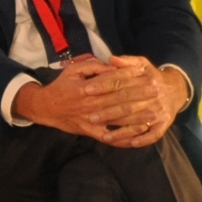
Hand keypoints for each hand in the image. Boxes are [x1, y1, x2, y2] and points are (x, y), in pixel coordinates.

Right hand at [14, 57, 177, 146]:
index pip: (113, 80)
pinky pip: (110, 137)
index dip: (129, 75)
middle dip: (140, 94)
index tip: (144, 71)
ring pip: (118, 118)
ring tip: (155, 113)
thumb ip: (93, 66)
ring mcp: (91, 119)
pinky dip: (124, 137)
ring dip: (138, 116)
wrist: (44, 108)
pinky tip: (138, 134)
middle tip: (157, 90)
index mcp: (86, 87)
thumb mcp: (74, 70)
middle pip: (120, 98)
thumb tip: (113, 64)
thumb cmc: (61, 86)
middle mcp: (90, 104)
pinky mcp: (90, 131)